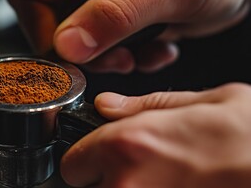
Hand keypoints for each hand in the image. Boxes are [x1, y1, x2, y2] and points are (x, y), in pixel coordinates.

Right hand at [8, 0, 250, 72]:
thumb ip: (116, 14)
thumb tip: (69, 45)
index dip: (44, 30)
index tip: (71, 55)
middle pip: (52, 21)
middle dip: (82, 51)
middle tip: (115, 59)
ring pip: (78, 39)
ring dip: (108, 57)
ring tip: (142, 54)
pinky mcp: (116, 15)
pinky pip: (102, 46)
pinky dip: (126, 56)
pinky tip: (156, 48)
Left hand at [60, 83, 250, 187]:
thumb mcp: (208, 102)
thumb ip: (146, 106)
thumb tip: (107, 106)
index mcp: (130, 145)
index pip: (73, 164)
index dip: (87, 160)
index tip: (101, 161)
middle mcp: (127, 187)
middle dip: (106, 181)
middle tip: (144, 173)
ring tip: (165, 182)